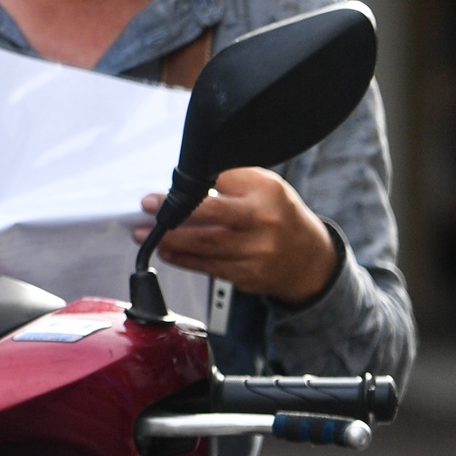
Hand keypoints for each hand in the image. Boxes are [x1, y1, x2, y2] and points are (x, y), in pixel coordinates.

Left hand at [134, 167, 338, 306]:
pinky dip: (183, 259)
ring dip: (169, 239)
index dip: (190, 181)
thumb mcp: (266, 187)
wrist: (310, 259)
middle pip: (210, 213)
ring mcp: (258, 252)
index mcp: (267, 191)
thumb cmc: (279, 215)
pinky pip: (208, 267)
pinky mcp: (249, 277)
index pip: (221, 178)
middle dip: (172, 209)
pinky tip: (167, 251)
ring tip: (145, 233)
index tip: (166, 181)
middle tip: (147, 206)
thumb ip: (232, 180)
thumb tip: (184, 180)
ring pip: (204, 245)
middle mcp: (264, 221)